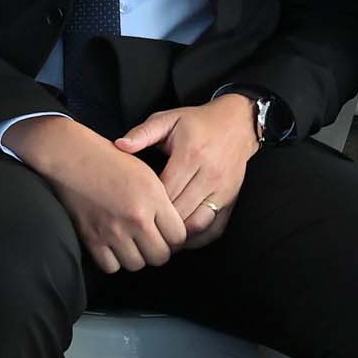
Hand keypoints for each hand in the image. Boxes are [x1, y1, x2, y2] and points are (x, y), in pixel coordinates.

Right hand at [8, 115, 191, 272]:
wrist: (70, 157)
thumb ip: (162, 203)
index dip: (175, 238)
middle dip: (158, 250)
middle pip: (160, 256)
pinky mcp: (91, 237)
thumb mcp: (146, 175)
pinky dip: (113, 260)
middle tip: (150, 241)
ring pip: (137, 264)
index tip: (167, 234)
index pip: (179, 237)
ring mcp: (112, 230)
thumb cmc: (108, 162)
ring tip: (131, 244)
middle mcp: (135, 218)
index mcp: (153, 199)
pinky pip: (111, 266)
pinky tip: (112, 247)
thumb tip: (171, 228)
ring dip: (136, 257)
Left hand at [115, 93, 258, 250]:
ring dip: (176, 235)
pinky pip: (215, 228)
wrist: (237, 123)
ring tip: (156, 236)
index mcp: (191, 155)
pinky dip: (197, 238)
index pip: (165, 190)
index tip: (128, 211)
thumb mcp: (168, 119)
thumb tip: (119, 145)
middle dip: (157, 223)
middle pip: (179, 211)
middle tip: (137, 230)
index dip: (146, 205)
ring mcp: (224, 190)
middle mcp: (210, 175)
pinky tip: (180, 239)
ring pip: (197, 224)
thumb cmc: (196, 123)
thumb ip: (143, 133)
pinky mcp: (232, 199)